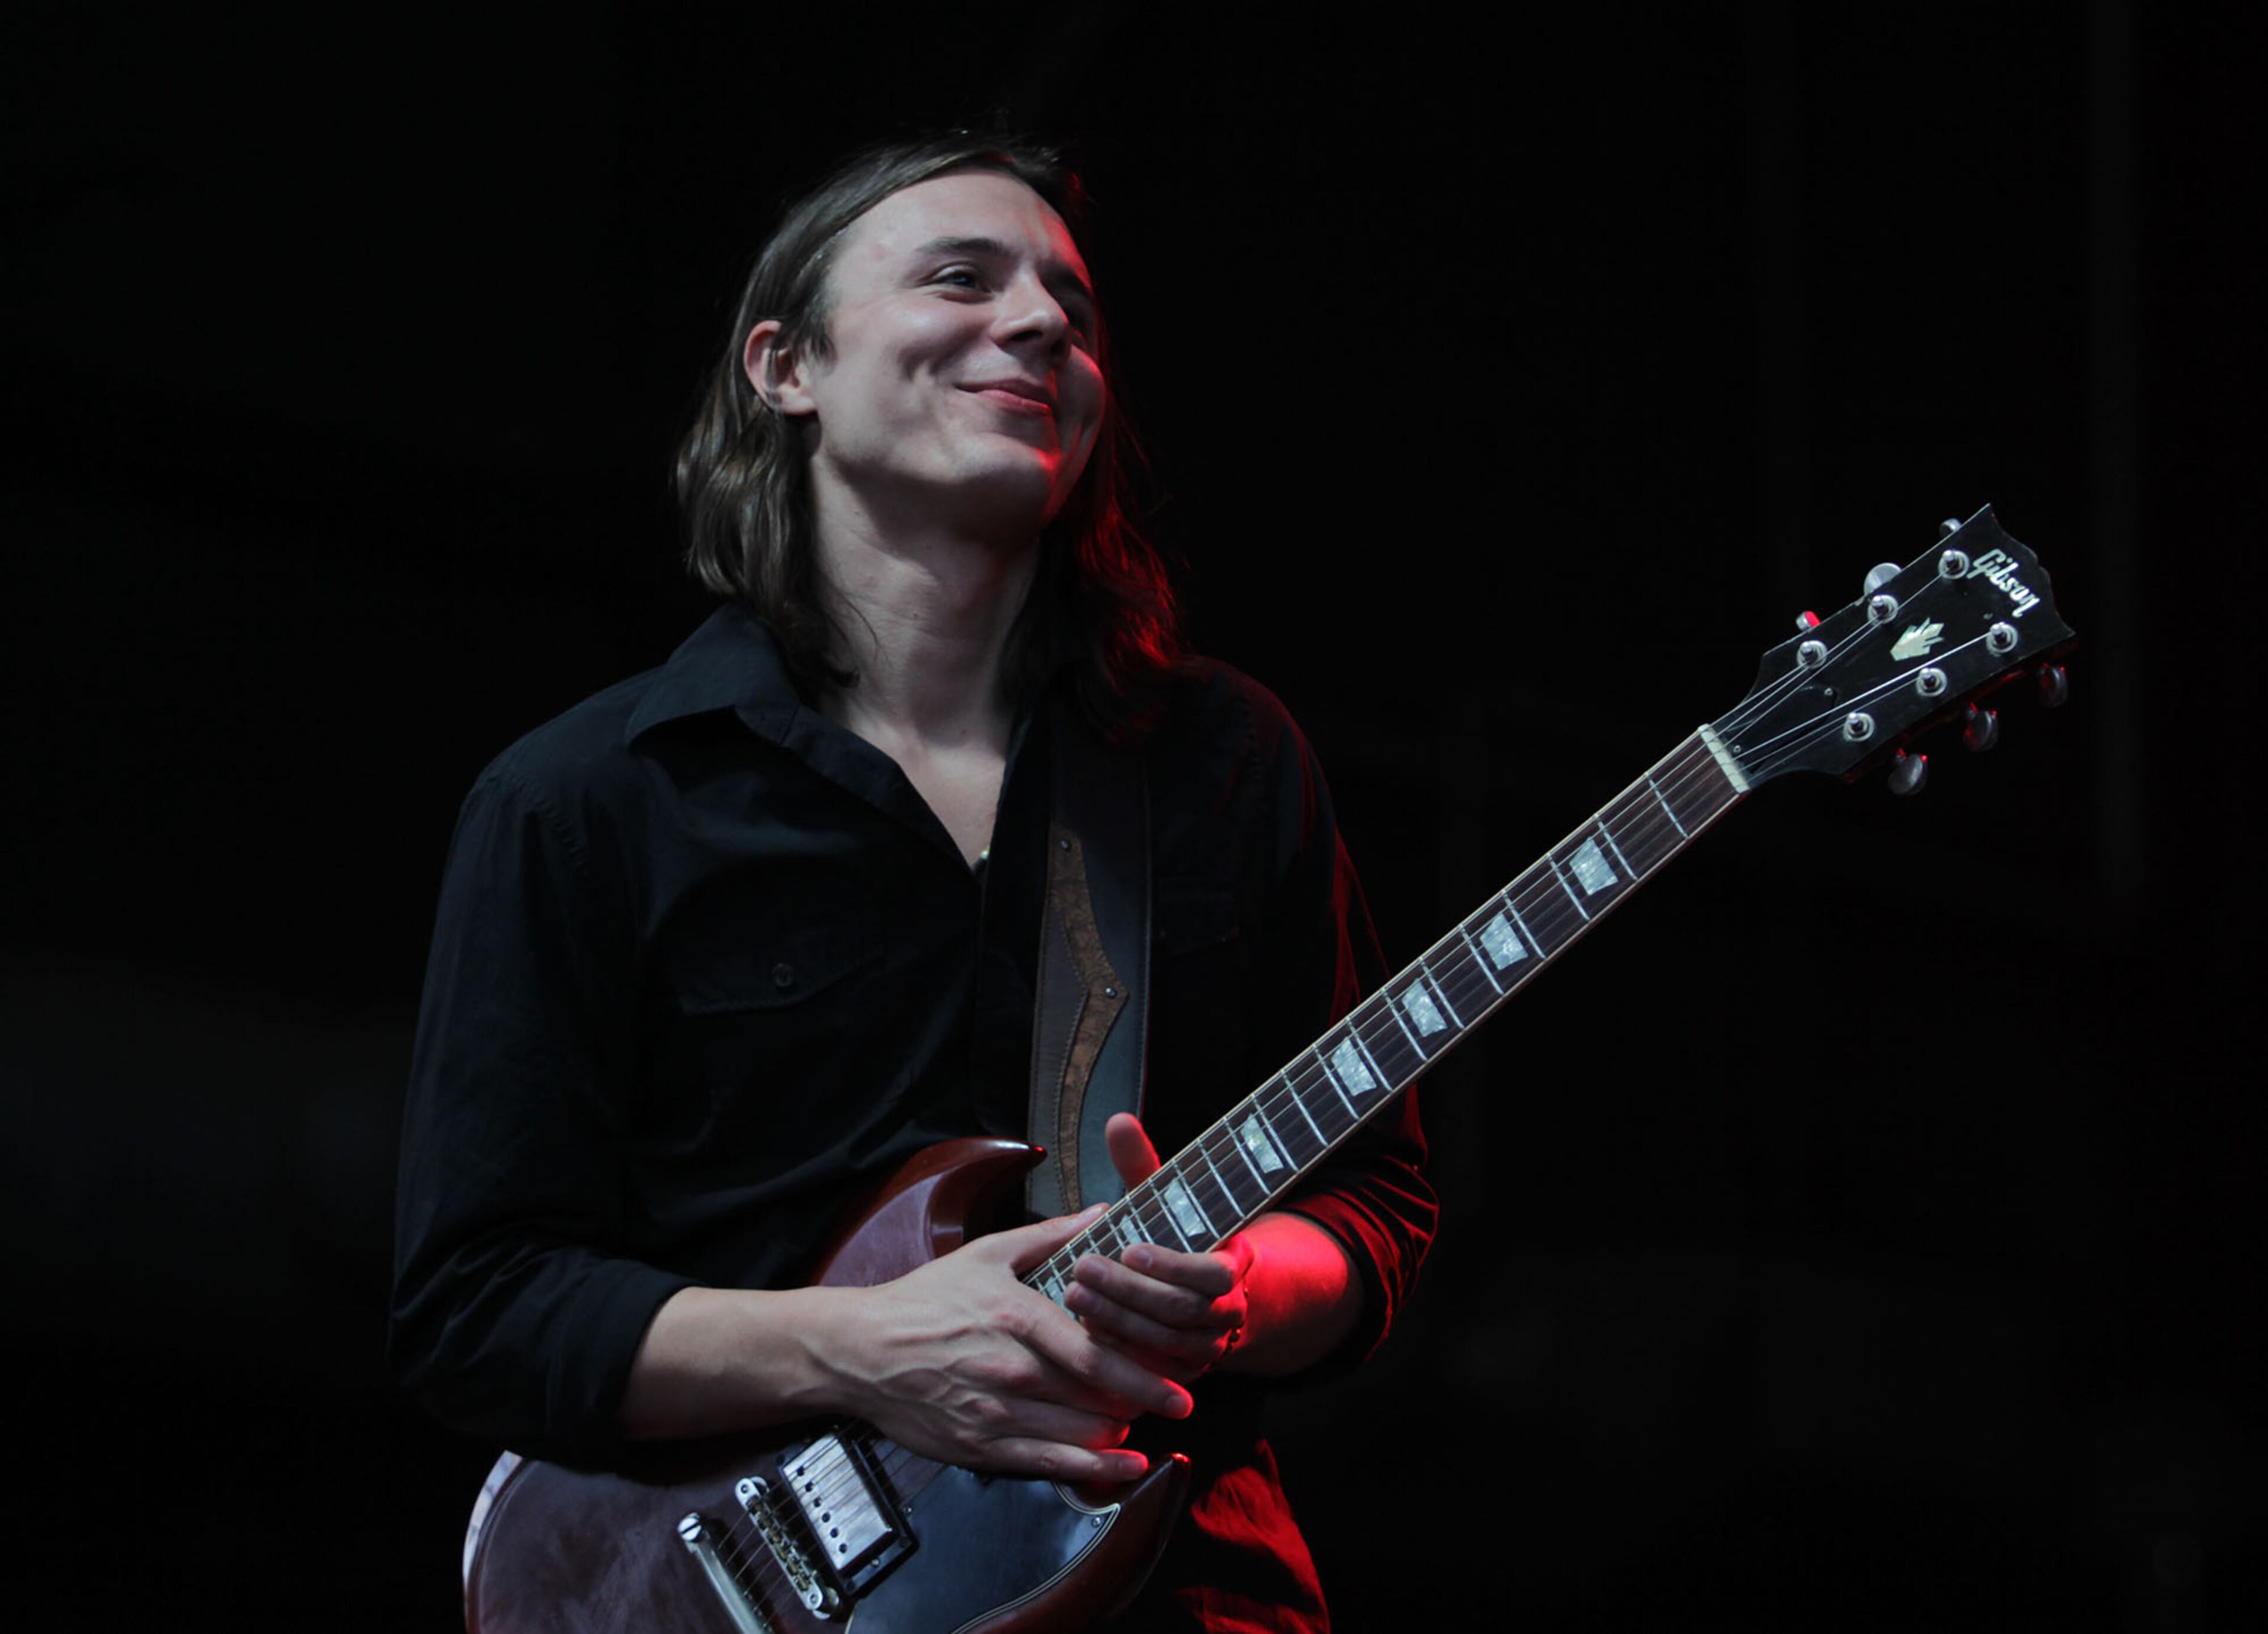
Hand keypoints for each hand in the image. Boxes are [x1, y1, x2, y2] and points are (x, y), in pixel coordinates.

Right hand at [822, 1204, 1191, 1482]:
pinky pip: (1051, 1464)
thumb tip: (1104, 1213)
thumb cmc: (925, 1299)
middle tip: (1175, 1399)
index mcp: (1018, 1318)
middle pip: (1099, 1396)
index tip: (1182, 1380)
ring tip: (1141, 1419)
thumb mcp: (986, 1253)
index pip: (1097, 1353)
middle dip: (1143, 1401)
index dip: (1146, 1373)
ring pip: (1082, 1433)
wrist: (860, 1351)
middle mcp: (1013, 1371)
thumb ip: (1051, 1235)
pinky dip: (1096, 1469)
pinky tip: (1126, 1466)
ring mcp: (998, 1414)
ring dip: (1121, 1431)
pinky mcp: (982, 1447)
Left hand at [1061, 1113, 1254, 1384]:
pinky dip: (1118, 1356)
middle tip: (1082, 1270)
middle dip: (1129, 1292)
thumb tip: (1118, 1120)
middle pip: (1183, 1312)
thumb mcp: (1163, 1200)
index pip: (1214, 1275)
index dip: (1172, 1265)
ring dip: (1117, 1323)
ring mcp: (1206, 1350)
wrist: (1202, 1294)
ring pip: (1166, 1346)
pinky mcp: (1180, 1375)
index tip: (1129, 1248)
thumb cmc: (1172, 1236)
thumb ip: (1141, 1165)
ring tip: (1072, 1295)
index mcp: (1233, 1268)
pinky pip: (1152, 1373)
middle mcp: (1227, 1314)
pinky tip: (1082, 1334)